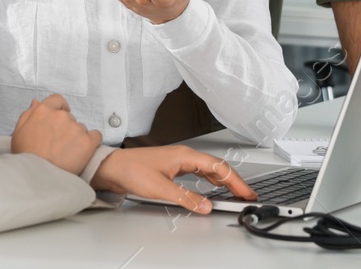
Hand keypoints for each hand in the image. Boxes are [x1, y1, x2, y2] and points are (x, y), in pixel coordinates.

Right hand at [10, 94, 100, 174]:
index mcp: (43, 111)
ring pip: (81, 128)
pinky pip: (96, 136)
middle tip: (60, 144)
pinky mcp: (88, 142)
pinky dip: (91, 142)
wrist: (38, 178)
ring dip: (77, 137)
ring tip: (68, 153)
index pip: (57, 100)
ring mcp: (76, 128)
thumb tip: (36, 102)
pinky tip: (83, 152)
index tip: (59, 120)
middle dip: (66, 127)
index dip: (60, 108)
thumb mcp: (19, 132)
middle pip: (69, 117)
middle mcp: (61, 116)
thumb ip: (28, 114)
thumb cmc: (25, 157)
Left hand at [93, 146, 254, 213]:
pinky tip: (214, 186)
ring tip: (235, 192)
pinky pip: (200, 171)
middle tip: (246, 195)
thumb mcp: (161, 188)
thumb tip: (206, 206)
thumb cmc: (132, 170)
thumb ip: (186, 198)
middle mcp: (184, 155)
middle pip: (217, 166)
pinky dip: (212, 179)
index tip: (246, 192)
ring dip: (224, 180)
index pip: (219, 166)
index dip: (235, 180)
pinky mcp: (174, 166)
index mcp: (185, 155)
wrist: (114, 166)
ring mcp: (180, 160)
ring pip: (209, 168)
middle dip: (234, 180)